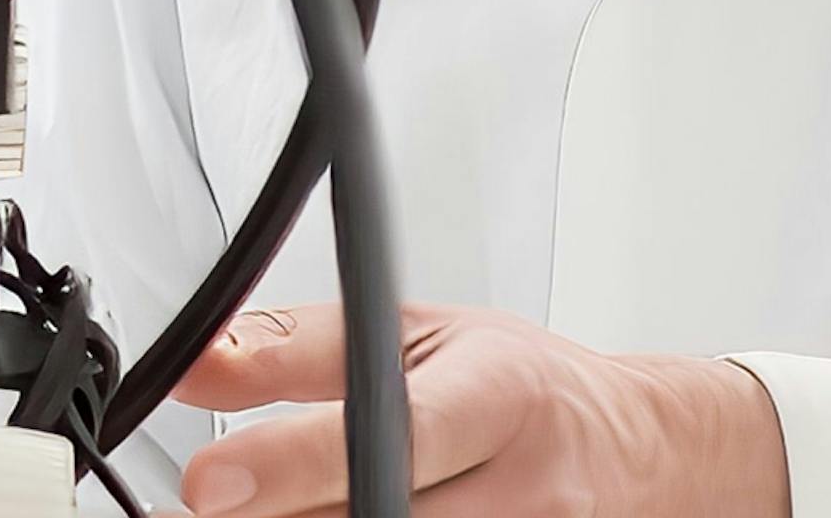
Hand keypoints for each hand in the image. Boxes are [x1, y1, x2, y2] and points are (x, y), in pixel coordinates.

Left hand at [170, 302, 790, 515]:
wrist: (631, 448)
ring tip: (257, 507)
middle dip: (281, 511)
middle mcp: (517, 487)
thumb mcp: (413, 331)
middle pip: (375, 517)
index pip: (387, 432)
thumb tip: (198, 361)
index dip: (295, 462)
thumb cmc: (521, 381)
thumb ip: (297, 347)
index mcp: (494, 395)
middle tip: (208, 503)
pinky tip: (323, 517)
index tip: (211, 482)